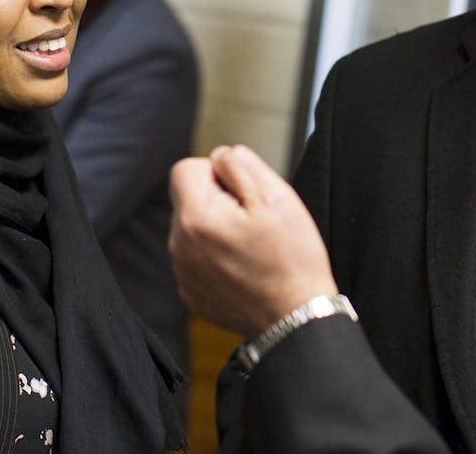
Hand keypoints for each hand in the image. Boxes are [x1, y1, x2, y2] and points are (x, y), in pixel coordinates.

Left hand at [168, 144, 338, 337]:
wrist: (295, 318)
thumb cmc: (291, 259)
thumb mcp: (276, 195)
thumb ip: (240, 163)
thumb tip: (220, 156)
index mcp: (196, 217)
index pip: (185, 168)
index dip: (217, 172)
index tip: (241, 192)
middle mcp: (180, 245)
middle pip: (189, 198)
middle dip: (218, 200)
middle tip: (253, 220)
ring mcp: (183, 272)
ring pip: (193, 228)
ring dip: (217, 228)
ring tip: (251, 245)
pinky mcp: (191, 292)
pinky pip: (197, 258)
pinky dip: (216, 256)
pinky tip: (244, 267)